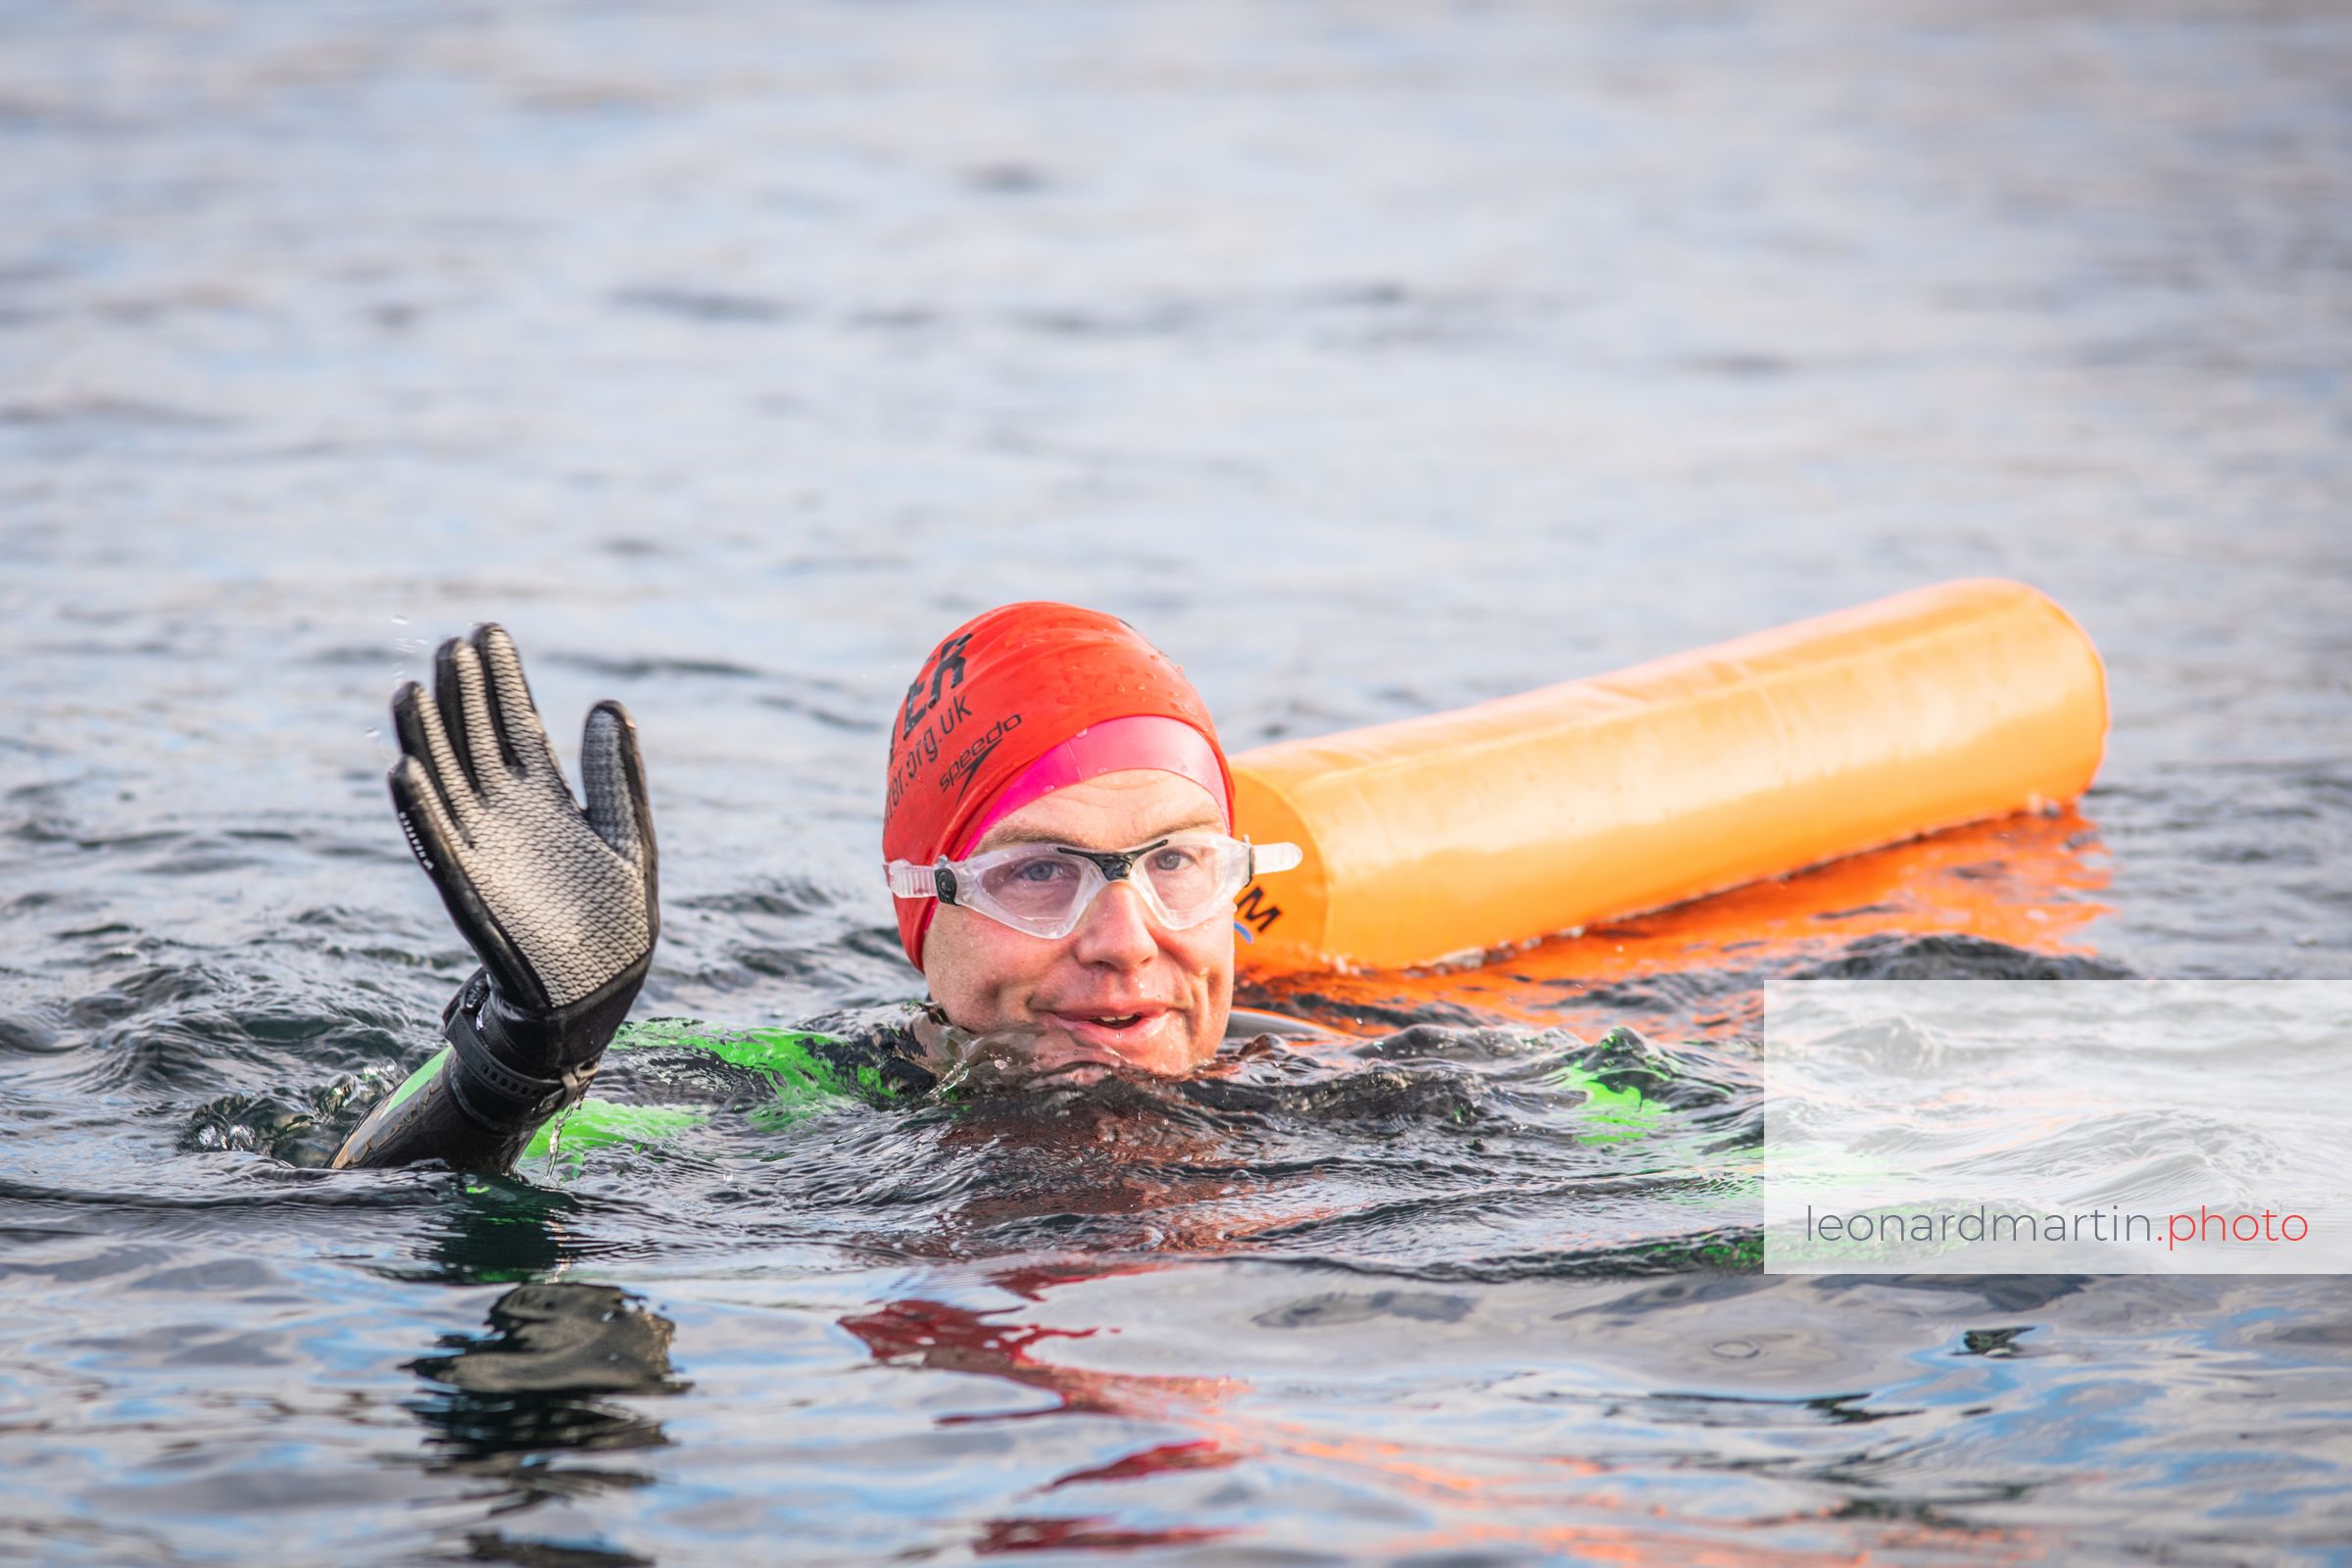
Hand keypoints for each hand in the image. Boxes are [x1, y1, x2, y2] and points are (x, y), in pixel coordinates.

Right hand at [388, 624, 656, 1081]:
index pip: (515, 724)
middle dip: (462, 695)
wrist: (597, 994)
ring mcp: (482, 850)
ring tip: (412, 688)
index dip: (502, 681)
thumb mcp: (628, 836)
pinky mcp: (471, 892)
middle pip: (472, 742)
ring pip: (443, 784)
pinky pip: (439, 846)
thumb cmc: (615, 920)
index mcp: (543, 797)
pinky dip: (421, 810)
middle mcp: (505, 815)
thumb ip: (617, 776)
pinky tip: (406, 769)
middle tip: (452, 644)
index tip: (488, 630)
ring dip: (425, 740)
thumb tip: (607, 704)